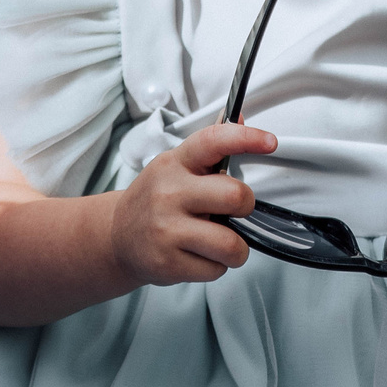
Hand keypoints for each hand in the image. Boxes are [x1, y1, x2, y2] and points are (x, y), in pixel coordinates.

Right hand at [106, 123, 273, 286]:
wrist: (116, 236)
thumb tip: (241, 117)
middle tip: (234, 211)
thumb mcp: (176, 166)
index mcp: (175, 164)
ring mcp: (166, 230)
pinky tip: (198, 255)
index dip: (245, 138)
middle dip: (246, 207)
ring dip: (236, 248)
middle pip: (235, 196)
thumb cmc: (155, 199)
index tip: (270, 142)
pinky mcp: (167, 263)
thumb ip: (210, 147)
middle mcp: (169, 193)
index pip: (213, 141)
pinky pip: (216, 270)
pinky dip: (215, 266)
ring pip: (231, 244)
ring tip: (220, 242)